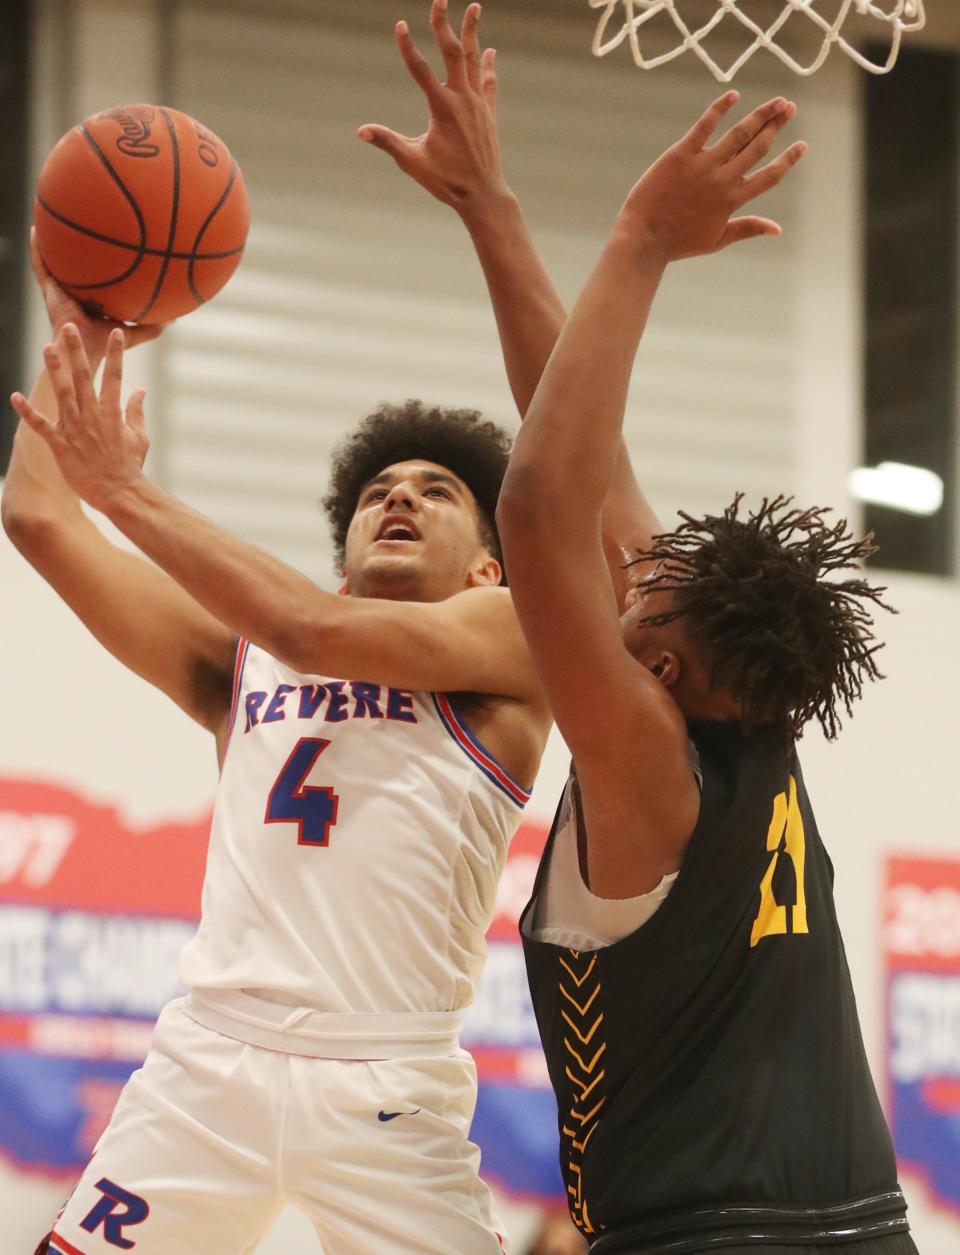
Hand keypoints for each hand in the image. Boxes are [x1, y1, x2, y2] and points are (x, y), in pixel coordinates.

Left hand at [10, 323, 148, 513]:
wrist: (119, 492)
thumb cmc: (130, 466)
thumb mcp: (139, 437)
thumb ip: (137, 411)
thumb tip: (140, 391)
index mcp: (112, 412)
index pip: (115, 376)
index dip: (116, 353)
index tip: (116, 332)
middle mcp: (92, 415)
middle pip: (83, 376)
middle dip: (76, 350)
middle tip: (69, 328)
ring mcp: (75, 429)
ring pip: (62, 393)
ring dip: (54, 369)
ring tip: (47, 347)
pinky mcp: (60, 445)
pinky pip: (40, 425)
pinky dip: (27, 412)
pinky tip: (15, 396)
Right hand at [30, 228, 166, 366]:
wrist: (85, 351)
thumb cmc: (106, 344)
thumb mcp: (132, 332)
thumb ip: (151, 326)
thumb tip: (174, 318)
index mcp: (93, 297)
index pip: (96, 275)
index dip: (100, 259)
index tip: (108, 237)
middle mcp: (75, 290)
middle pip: (75, 264)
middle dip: (75, 244)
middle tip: (80, 217)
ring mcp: (61, 288)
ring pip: (54, 259)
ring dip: (51, 239)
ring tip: (49, 215)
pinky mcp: (50, 289)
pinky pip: (40, 265)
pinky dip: (36, 248)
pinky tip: (34, 230)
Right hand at [357, 0, 507, 218]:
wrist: (483, 195)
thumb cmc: (446, 181)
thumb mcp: (413, 162)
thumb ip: (388, 142)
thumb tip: (361, 130)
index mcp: (442, 109)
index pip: (420, 69)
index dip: (407, 47)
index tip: (399, 25)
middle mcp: (462, 100)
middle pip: (453, 52)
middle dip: (444, 24)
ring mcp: (478, 105)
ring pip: (474, 60)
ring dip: (472, 32)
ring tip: (474, 6)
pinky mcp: (488, 113)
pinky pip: (488, 82)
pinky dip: (487, 65)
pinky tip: (489, 51)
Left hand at [619, 93, 806, 261]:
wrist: (643, 238)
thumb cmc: (678, 242)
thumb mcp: (716, 240)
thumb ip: (748, 228)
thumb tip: (778, 229)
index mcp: (732, 201)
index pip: (769, 177)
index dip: (788, 159)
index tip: (803, 145)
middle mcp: (722, 180)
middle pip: (758, 147)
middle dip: (777, 125)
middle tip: (790, 107)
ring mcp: (703, 165)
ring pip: (739, 134)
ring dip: (761, 115)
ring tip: (776, 101)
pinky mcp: (681, 154)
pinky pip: (705, 125)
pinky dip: (720, 108)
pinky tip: (734, 95)